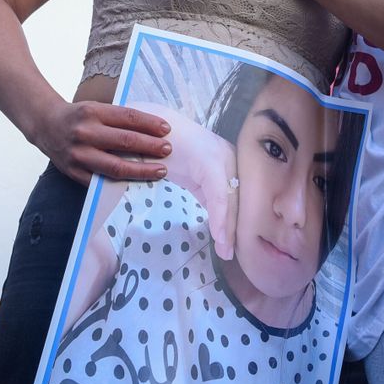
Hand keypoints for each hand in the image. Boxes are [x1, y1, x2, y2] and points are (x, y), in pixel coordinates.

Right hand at [33, 99, 172, 185]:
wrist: (45, 125)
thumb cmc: (78, 117)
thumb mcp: (96, 108)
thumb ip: (118, 120)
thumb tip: (152, 132)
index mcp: (93, 112)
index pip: (128, 118)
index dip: (150, 124)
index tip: (166, 130)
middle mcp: (85, 132)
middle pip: (125, 141)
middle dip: (151, 146)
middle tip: (167, 150)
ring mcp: (79, 154)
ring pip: (116, 166)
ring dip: (142, 169)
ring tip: (160, 170)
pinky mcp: (74, 172)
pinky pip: (102, 180)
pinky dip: (123, 182)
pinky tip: (138, 182)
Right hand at [130, 102, 241, 259]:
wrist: (146, 130)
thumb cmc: (167, 151)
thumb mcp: (193, 176)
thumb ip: (207, 194)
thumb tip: (219, 221)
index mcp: (228, 163)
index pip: (236, 198)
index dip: (235, 224)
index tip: (232, 246)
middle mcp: (230, 159)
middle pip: (237, 201)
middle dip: (235, 230)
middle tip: (231, 254)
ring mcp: (222, 159)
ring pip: (230, 200)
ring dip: (227, 229)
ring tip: (225, 250)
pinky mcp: (210, 162)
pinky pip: (218, 195)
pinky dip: (219, 217)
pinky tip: (219, 236)